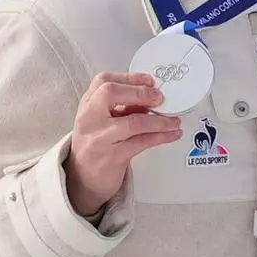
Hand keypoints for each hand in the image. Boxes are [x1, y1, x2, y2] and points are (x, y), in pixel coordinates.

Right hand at [64, 72, 182, 215]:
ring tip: (174, 121)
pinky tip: (172, 134)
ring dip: (160, 120)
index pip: (103, 81)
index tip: (150, 80)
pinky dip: (162, 137)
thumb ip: (122, 107)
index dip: (129, 77)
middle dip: (140, 92)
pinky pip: (142, 142)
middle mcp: (89, 119)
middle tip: (161, 98)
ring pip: (133, 122)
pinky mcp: (111, 157)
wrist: (82, 179)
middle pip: (110, 93)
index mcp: (87, 105)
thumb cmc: (96, 146)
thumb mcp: (102, 121)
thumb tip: (152, 97)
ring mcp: (99, 138)